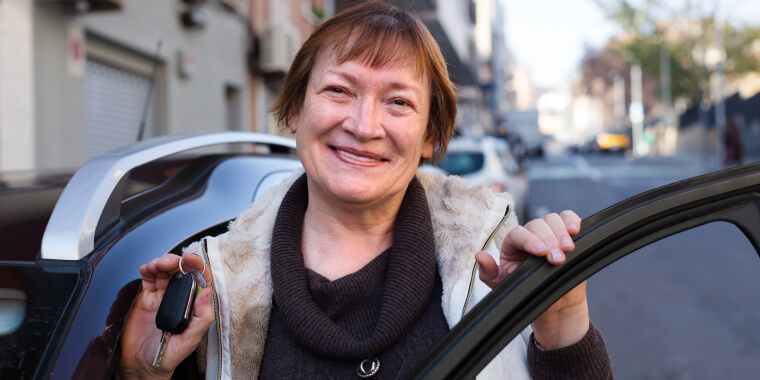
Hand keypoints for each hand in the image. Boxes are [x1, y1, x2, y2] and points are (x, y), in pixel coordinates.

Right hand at [118, 253, 214, 378]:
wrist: (141, 366)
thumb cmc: (168, 356)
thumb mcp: (190, 340)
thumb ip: (202, 318)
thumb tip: (207, 292)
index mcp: (193, 305)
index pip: (199, 279)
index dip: (196, 266)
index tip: (189, 260)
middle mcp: (179, 299)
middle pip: (179, 272)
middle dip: (175, 262)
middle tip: (167, 262)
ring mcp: (161, 297)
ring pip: (164, 272)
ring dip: (160, 263)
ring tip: (155, 265)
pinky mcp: (145, 299)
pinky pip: (148, 280)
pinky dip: (147, 270)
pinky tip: (146, 269)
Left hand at [476, 210, 588, 349]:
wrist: (553, 304)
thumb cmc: (526, 293)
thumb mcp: (504, 287)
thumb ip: (490, 273)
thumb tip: (480, 256)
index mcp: (511, 245)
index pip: (517, 234)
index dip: (529, 240)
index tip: (541, 253)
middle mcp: (529, 235)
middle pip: (537, 225)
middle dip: (549, 241)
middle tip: (557, 260)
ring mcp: (548, 233)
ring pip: (553, 219)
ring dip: (561, 233)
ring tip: (568, 249)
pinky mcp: (566, 234)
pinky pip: (568, 218)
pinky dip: (572, 220)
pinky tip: (575, 231)